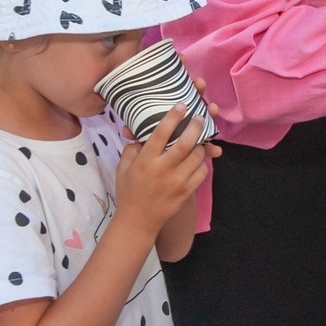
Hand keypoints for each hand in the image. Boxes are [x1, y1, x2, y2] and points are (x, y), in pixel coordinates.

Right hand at [114, 105, 214, 230]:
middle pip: (185, 143)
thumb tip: (142, 132)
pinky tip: (198, 159)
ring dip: (201, 145)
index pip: (161, 133)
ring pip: (197, 157)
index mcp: (145, 161)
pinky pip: (202, 172)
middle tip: (200, 117)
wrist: (138, 220)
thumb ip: (132, 148)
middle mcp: (162, 170)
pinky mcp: (186, 192)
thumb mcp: (123, 167)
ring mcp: (177, 182)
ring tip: (200, 138)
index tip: (181, 105)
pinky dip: (202, 163)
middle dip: (196, 126)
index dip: (173, 117)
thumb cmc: (129, 191)